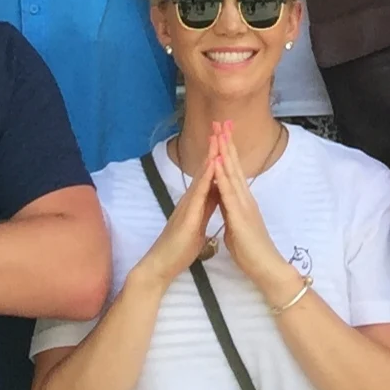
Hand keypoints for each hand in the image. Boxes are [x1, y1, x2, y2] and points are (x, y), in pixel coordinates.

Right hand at [136, 140, 219, 281]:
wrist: (162, 264)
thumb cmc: (180, 247)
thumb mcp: (198, 224)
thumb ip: (205, 209)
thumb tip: (214, 198)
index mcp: (197, 202)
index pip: (210, 175)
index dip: (219, 156)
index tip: (227, 138)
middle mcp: (191, 198)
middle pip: (205, 168)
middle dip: (214, 147)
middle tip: (222, 125)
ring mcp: (188, 204)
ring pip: (202, 175)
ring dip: (211, 154)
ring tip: (219, 135)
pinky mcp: (188, 214)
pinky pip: (200, 192)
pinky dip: (208, 176)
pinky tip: (214, 164)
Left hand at [209, 122, 287, 292]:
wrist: (266, 267)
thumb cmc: (251, 251)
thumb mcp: (236, 226)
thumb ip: (231, 211)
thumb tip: (224, 203)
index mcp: (243, 201)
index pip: (234, 171)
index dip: (228, 152)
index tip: (222, 133)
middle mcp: (246, 198)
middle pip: (235, 166)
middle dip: (228, 143)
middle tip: (222, 121)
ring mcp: (244, 206)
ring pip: (233, 174)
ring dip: (225, 153)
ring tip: (219, 133)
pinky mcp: (241, 216)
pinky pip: (230, 193)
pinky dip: (223, 177)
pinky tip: (218, 164)